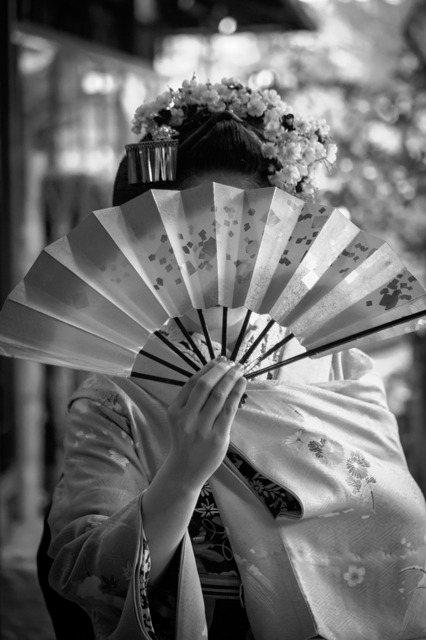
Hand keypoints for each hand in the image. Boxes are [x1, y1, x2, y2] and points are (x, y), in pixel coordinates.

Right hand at [165, 358, 246, 488]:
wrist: (184, 471)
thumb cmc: (185, 441)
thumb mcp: (181, 419)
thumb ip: (192, 400)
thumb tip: (215, 374)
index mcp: (175, 410)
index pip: (193, 382)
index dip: (208, 368)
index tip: (220, 359)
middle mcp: (186, 418)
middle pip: (205, 386)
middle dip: (221, 370)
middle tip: (232, 362)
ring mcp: (202, 429)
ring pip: (219, 395)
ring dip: (231, 379)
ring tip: (239, 370)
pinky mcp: (217, 437)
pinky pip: (229, 410)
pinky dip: (237, 394)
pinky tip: (242, 384)